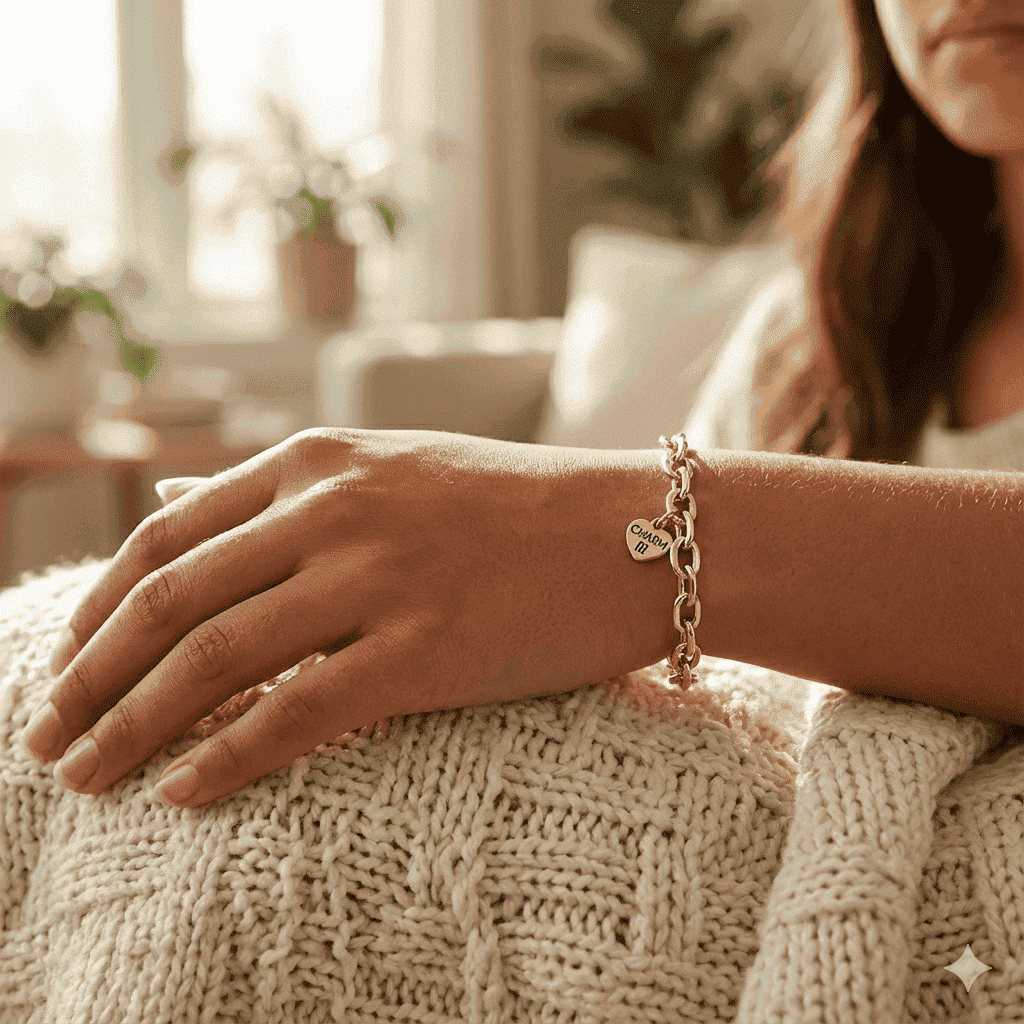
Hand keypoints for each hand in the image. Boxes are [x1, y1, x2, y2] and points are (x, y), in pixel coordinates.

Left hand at [23, 428, 677, 807]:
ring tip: (87, 776)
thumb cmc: (513, 506)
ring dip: (133, 727)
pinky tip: (183, 795)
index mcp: (318, 461)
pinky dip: (228, 760)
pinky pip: (299, 714)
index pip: (166, 536)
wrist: (633, 531)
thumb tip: (172, 497)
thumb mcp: (388, 468)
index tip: (66, 667)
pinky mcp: (428, 648)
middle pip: (172, 603)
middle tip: (47, 737)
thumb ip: (278, 488)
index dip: (97, 609)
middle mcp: (335, 508)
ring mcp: (380, 576)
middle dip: (91, 678)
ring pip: (216, 660)